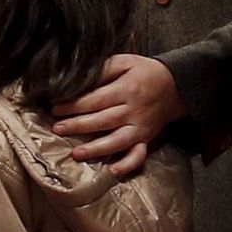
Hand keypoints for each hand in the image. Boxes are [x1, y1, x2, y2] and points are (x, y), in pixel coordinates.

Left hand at [51, 54, 185, 176]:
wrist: (175, 85)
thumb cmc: (144, 72)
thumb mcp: (125, 61)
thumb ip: (103, 69)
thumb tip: (80, 80)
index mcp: (126, 89)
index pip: (95, 99)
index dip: (74, 105)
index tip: (56, 109)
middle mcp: (133, 111)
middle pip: (102, 120)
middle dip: (78, 126)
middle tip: (57, 129)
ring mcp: (140, 128)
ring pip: (117, 141)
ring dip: (96, 149)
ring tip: (76, 154)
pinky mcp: (146, 139)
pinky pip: (139, 155)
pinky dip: (128, 164)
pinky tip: (113, 170)